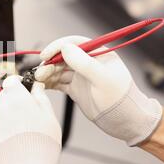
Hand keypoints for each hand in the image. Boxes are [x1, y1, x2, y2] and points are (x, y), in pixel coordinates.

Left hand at [0, 75, 60, 163]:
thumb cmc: (39, 144)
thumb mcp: (49, 117)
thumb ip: (41, 99)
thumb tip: (37, 87)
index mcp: (16, 98)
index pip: (11, 81)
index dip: (18, 82)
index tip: (26, 87)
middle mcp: (2, 109)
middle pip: (6, 96)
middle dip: (16, 99)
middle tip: (31, 110)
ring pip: (4, 113)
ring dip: (13, 116)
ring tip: (29, 131)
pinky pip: (1, 128)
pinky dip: (9, 130)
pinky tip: (21, 141)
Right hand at [35, 36, 162, 145]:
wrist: (125, 120)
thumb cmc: (120, 98)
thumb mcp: (103, 79)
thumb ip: (84, 63)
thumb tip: (65, 48)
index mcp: (97, 54)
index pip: (73, 43)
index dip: (57, 47)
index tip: (45, 55)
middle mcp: (87, 62)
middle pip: (62, 56)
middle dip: (49, 63)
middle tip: (40, 73)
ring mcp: (80, 76)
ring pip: (58, 69)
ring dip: (47, 73)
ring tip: (38, 80)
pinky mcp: (75, 88)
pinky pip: (58, 82)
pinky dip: (49, 83)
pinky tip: (42, 86)